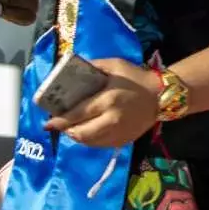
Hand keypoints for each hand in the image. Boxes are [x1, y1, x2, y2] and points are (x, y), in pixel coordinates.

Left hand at [44, 58, 159, 147]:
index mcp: (107, 100)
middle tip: (59, 125)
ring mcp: (118, 133)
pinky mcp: (123, 140)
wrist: (161, 96)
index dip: (60, 121)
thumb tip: (71, 67)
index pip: (77, 115)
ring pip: (89, 142)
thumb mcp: (114, 65)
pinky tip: (86, 132)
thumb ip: (93, 66)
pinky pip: (100, 145)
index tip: (47, 123)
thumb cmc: (135, 77)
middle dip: (66, 131)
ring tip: (71, 128)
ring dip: (76, 137)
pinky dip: (89, 140)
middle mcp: (111, 120)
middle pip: (81, 133)